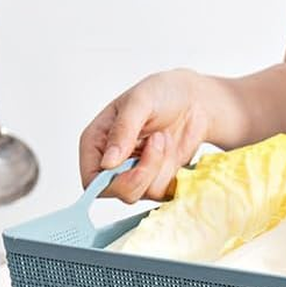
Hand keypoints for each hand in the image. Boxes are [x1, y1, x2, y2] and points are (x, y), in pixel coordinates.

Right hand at [79, 69, 211, 201]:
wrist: (195, 99)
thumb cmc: (163, 93)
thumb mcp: (140, 101)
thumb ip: (123, 130)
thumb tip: (107, 163)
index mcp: (97, 142)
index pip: (90, 179)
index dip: (109, 181)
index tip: (133, 163)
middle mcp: (112, 162)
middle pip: (116, 191)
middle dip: (142, 172)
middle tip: (158, 141)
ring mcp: (135, 173)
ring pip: (141, 193)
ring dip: (159, 165)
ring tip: (164, 138)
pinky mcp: (157, 180)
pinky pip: (162, 192)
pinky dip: (171, 172)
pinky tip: (171, 148)